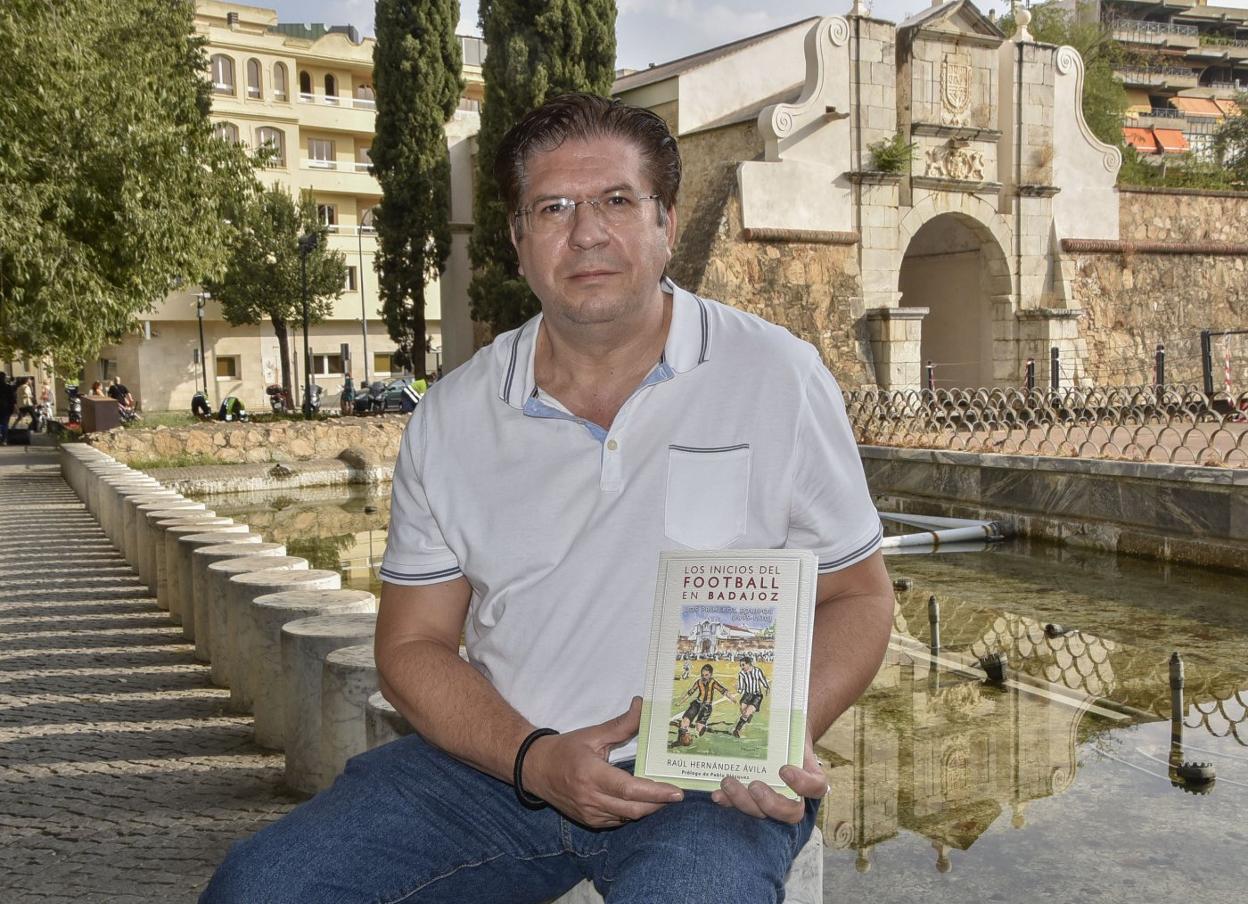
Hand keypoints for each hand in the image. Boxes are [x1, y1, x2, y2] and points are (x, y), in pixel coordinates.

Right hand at [523, 696, 683, 827]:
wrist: (535, 769)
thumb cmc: (565, 749)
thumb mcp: (593, 734)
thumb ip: (621, 724)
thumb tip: (642, 706)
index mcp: (591, 774)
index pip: (629, 789)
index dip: (655, 792)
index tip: (676, 792)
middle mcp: (590, 798)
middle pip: (633, 809)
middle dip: (658, 804)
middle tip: (676, 794)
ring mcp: (589, 814)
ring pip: (627, 818)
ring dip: (647, 809)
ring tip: (663, 797)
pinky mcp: (589, 822)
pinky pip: (618, 821)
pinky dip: (632, 813)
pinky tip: (640, 802)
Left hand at [710, 734, 825, 823]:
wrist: (779, 733)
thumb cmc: (790, 730)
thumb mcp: (795, 726)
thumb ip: (791, 726)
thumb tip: (778, 708)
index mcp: (811, 777)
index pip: (815, 788)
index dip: (802, 785)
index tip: (784, 770)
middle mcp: (795, 796)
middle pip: (790, 812)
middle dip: (770, 803)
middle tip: (754, 785)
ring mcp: (773, 801)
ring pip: (764, 814)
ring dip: (743, 802)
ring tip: (727, 783)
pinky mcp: (752, 800)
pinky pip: (742, 807)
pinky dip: (729, 802)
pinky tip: (717, 795)